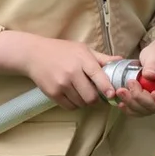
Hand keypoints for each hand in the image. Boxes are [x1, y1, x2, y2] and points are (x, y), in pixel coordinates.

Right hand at [0, 30, 121, 109]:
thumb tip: (120, 61)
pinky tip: (72, 95)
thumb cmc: (61, 50)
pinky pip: (70, 106)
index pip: (98, 76)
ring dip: (84, 101)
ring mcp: (61, 84)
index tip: (112, 94)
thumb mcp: (82, 49)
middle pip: (91, 96)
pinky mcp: (53, 93)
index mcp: (82, 59)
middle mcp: (72, 72)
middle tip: (95, 94)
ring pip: (81, 103)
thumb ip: (101, 58)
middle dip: (96, 98)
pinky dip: (74, 104)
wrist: (34, 54)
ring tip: (81, 92)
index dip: (107, 88)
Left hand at [114, 38, 154, 116]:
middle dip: (141, 98)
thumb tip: (149, 75)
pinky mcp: (145, 103)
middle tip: (130, 83)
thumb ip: (154, 63)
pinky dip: (128, 108)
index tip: (153, 93)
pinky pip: (137, 110)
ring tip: (120, 90)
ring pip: (144, 110)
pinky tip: (120, 103)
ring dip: (131, 103)